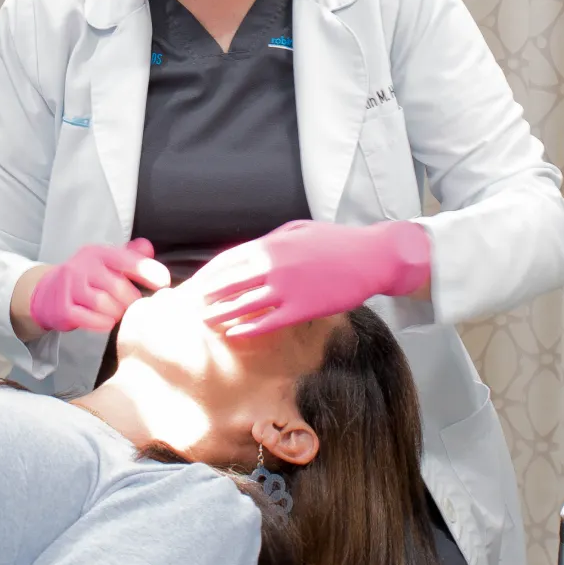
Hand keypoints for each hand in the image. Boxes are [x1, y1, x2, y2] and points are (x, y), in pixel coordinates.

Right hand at [27, 240, 172, 333]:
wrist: (48, 292)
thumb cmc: (87, 278)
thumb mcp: (106, 262)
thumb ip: (130, 255)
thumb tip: (148, 247)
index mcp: (98, 253)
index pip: (126, 259)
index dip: (148, 270)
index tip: (164, 283)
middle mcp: (82, 266)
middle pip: (117, 286)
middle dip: (132, 300)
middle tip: (137, 307)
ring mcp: (70, 287)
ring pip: (103, 304)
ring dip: (117, 313)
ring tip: (120, 314)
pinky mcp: (63, 308)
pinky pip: (88, 319)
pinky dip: (102, 323)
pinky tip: (107, 322)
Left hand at [193, 220, 430, 338]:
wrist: (370, 257)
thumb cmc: (335, 241)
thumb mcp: (297, 230)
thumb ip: (271, 240)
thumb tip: (250, 251)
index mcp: (270, 245)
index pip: (228, 261)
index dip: (209, 275)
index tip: (196, 284)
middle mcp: (273, 266)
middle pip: (230, 283)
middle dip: (209, 296)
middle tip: (193, 306)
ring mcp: (287, 288)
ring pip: (244, 304)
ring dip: (222, 314)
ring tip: (206, 322)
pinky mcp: (302, 308)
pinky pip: (269, 322)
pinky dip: (249, 329)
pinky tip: (234, 334)